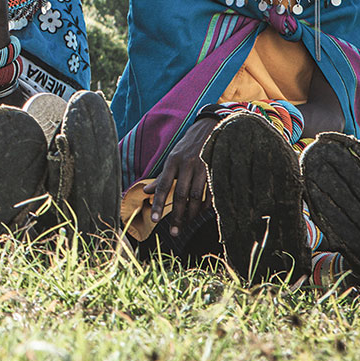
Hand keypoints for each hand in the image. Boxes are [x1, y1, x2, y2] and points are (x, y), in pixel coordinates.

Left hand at [143, 116, 218, 234]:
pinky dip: (207, 205)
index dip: (157, 204)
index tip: (153, 220)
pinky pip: (210, 192)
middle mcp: (186, 165)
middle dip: (176, 215)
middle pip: (180, 195)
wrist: (210, 128)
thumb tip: (145, 191)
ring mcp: (201, 167)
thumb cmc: (187, 147)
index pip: (162, 186)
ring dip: (191, 213)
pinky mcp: (215, 169)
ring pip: (196, 196)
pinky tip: (203, 214)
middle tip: (174, 232)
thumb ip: (161, 177)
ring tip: (186, 224)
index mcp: (172, 162)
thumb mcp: (172, 158)